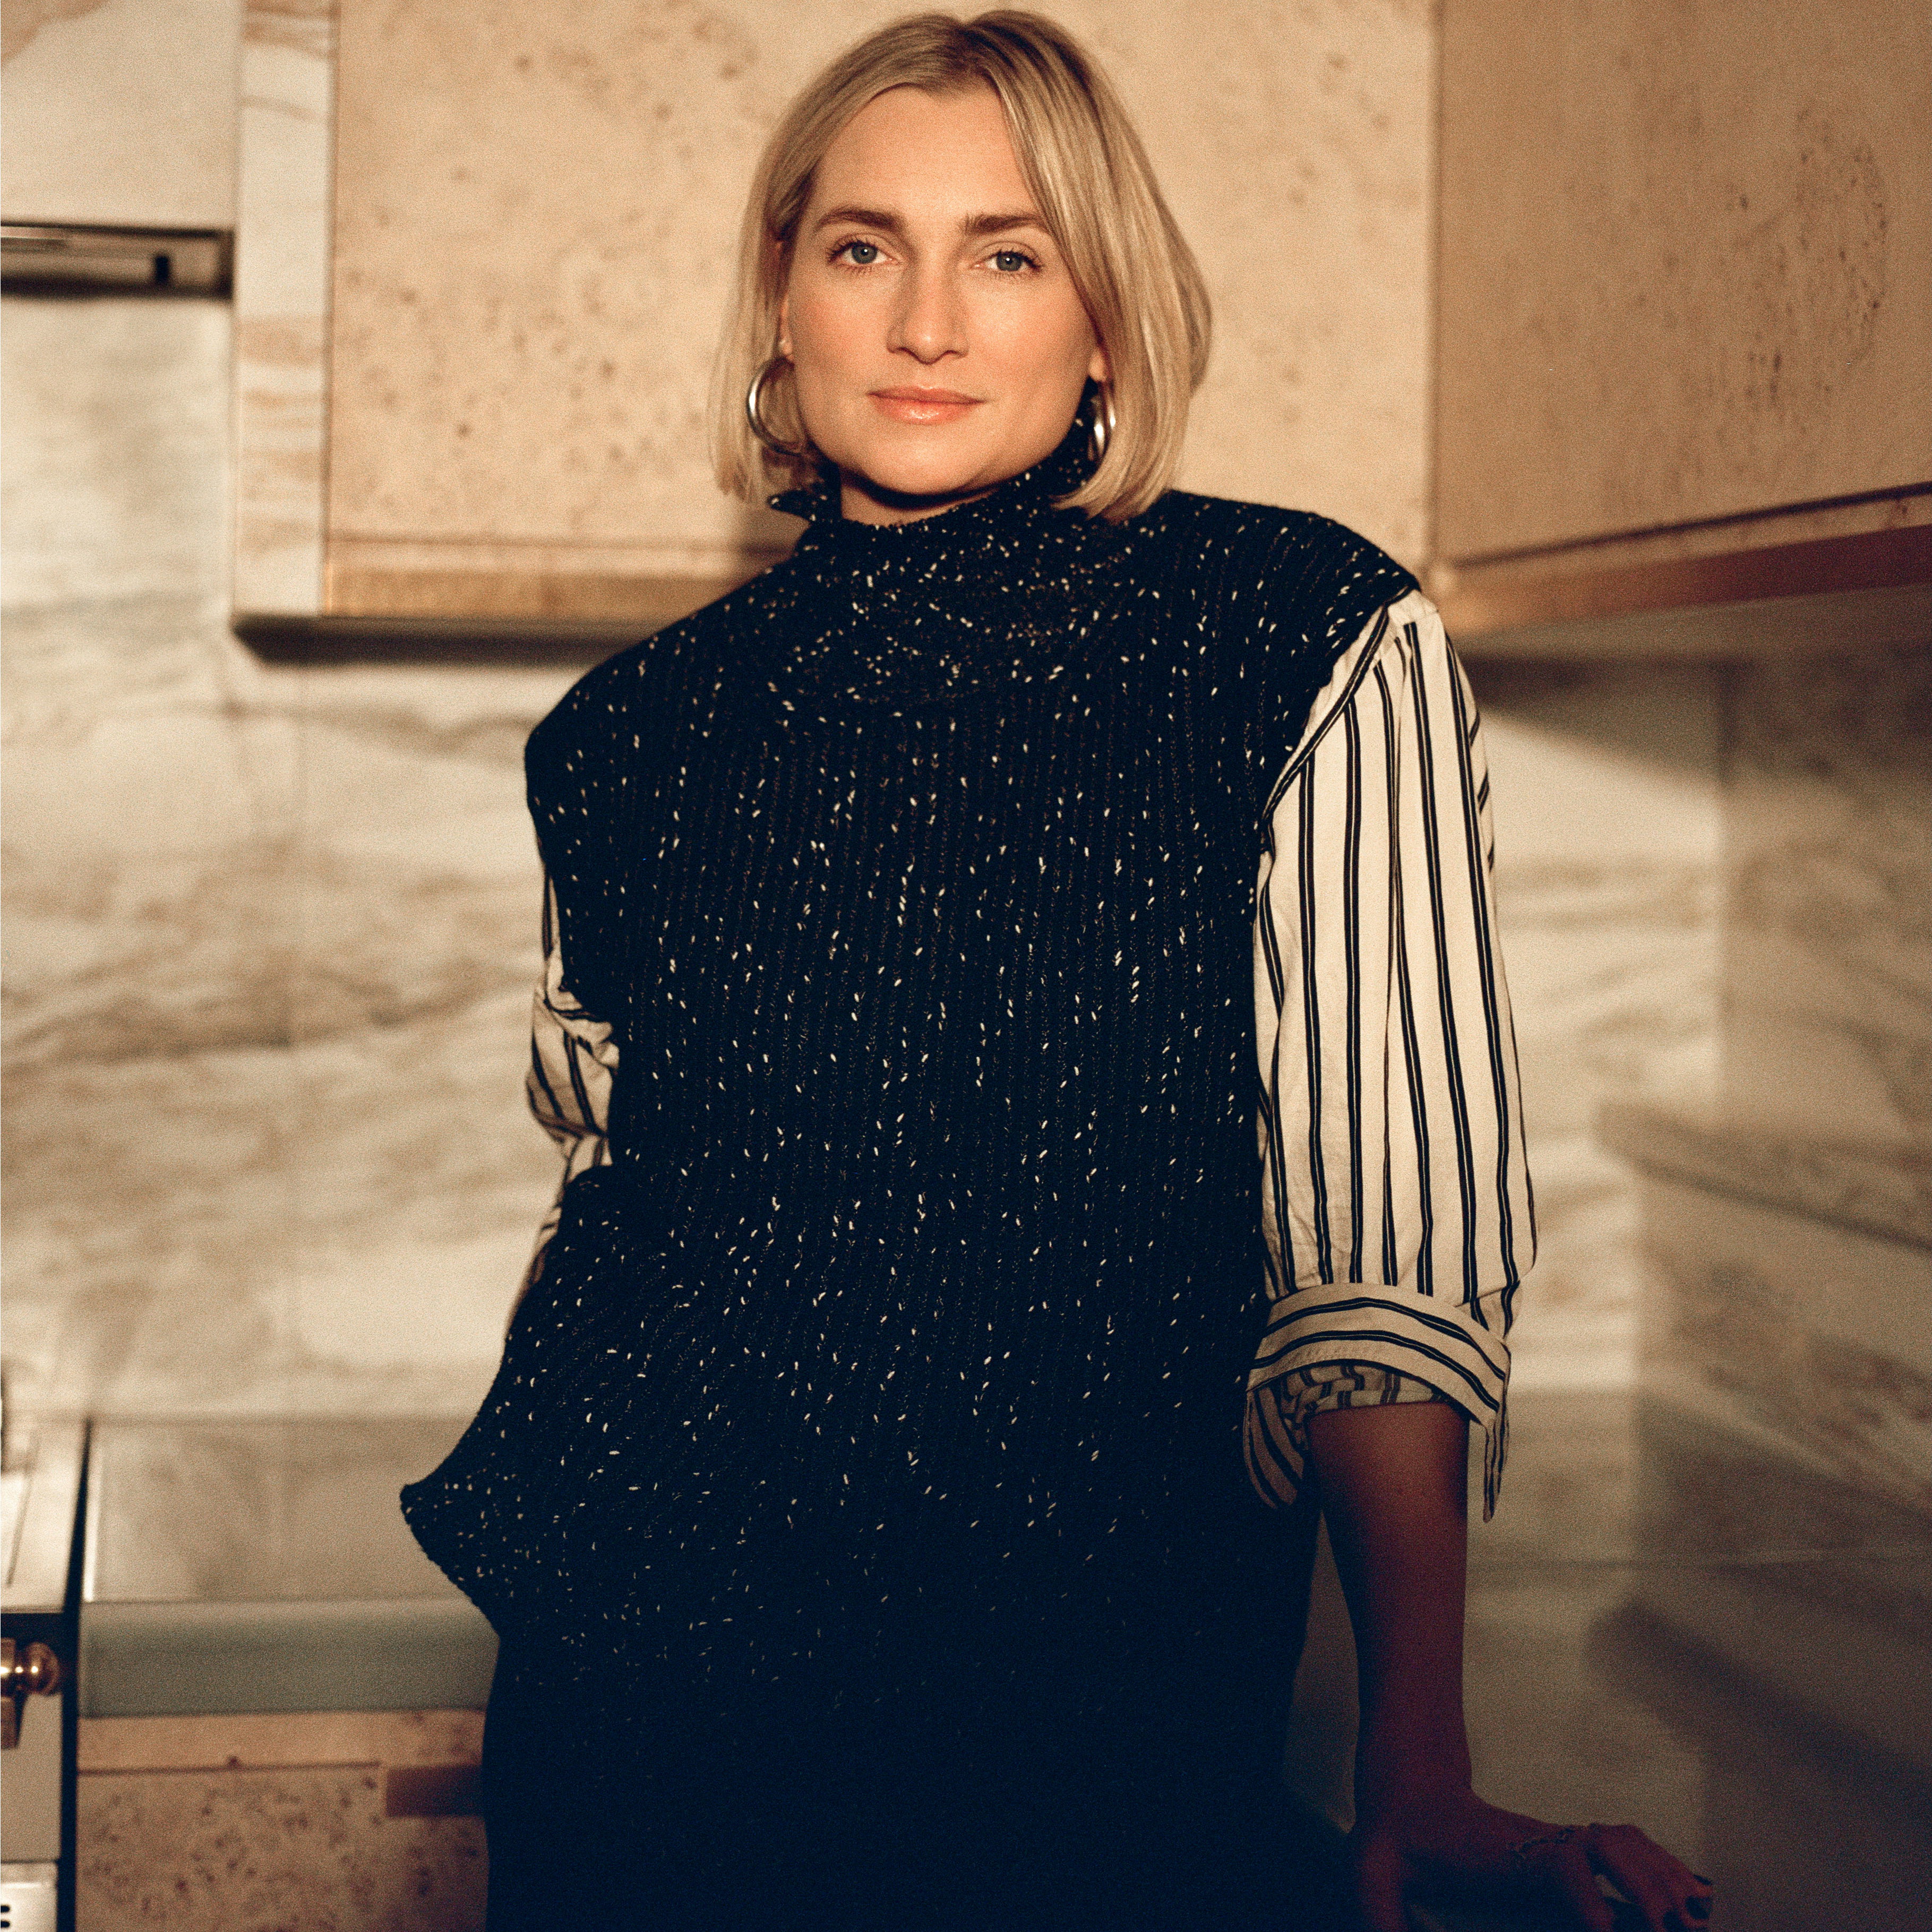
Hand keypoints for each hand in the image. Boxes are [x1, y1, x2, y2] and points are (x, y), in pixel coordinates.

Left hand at [1348, 1783, 1713, 1931]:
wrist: (1404, 1792)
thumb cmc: (1393, 1846)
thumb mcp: (1373, 1880)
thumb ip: (1381, 1920)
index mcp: (1502, 1855)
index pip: (1564, 1868)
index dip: (1592, 1902)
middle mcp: (1541, 1845)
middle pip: (1610, 1849)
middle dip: (1649, 1889)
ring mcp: (1558, 1841)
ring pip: (1625, 1844)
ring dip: (1662, 1877)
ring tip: (1695, 1919)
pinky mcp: (1566, 1848)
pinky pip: (1627, 1847)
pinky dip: (1661, 1865)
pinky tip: (1689, 1894)